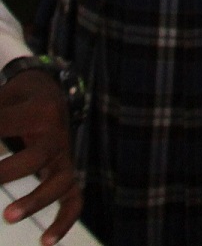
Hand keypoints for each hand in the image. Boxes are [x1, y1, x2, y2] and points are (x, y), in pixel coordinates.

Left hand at [0, 70, 82, 245]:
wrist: (49, 91)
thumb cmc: (18, 99)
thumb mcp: (3, 99)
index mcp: (40, 112)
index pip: (5, 128)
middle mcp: (57, 135)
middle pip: (34, 158)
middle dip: (5, 172)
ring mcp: (64, 157)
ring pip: (60, 182)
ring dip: (35, 200)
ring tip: (8, 216)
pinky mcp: (66, 174)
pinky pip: (73, 200)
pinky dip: (64, 221)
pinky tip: (46, 241)